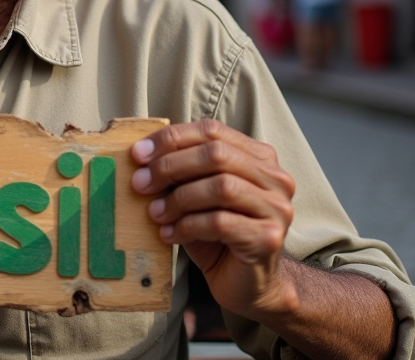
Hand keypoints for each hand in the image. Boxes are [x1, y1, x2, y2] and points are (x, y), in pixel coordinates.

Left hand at [131, 119, 297, 319]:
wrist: (248, 284)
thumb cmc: (219, 236)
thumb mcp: (197, 196)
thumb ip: (181, 173)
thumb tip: (141, 156)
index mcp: (258, 157)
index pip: (212, 131)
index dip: (172, 138)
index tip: (138, 154)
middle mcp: (275, 178)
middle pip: (216, 155)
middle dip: (171, 166)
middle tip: (141, 184)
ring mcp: (276, 208)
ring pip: (221, 187)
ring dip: (178, 199)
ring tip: (155, 213)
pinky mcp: (269, 238)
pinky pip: (220, 222)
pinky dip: (188, 226)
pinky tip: (170, 235)